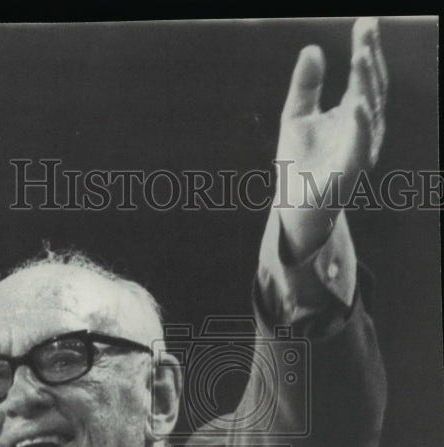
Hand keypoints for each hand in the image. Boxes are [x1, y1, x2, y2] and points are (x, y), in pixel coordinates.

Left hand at [276, 17, 387, 259]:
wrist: (293, 207)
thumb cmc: (299, 162)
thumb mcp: (296, 116)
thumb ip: (306, 85)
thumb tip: (311, 48)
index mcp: (352, 113)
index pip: (363, 75)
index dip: (365, 48)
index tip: (365, 22)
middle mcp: (363, 128)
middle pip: (371, 87)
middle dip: (369, 58)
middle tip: (366, 30)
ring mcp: (360, 149)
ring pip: (369, 112)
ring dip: (366, 84)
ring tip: (361, 55)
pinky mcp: (350, 171)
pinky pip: (359, 146)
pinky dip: (360, 125)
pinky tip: (357, 104)